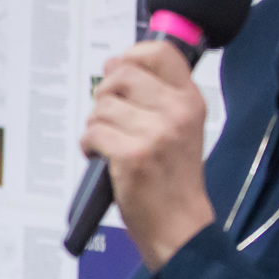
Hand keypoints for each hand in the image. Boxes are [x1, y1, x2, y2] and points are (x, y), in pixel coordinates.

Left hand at [81, 40, 216, 271]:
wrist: (180, 226)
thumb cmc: (173, 179)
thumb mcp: (178, 128)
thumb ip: (152, 95)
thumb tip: (115, 64)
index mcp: (190, 101)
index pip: (160, 52)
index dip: (132, 56)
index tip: (122, 72)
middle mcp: (177, 112)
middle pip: (121, 75)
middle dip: (105, 95)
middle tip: (111, 118)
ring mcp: (155, 134)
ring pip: (101, 106)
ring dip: (96, 125)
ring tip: (111, 144)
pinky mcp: (133, 155)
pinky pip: (92, 132)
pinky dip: (88, 145)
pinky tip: (102, 157)